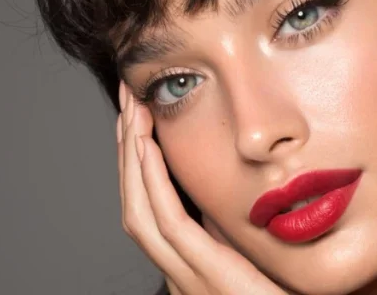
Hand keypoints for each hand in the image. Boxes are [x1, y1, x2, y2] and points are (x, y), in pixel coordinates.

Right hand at [116, 82, 286, 294]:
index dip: (137, 163)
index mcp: (188, 266)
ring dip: (132, 156)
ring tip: (132, 112)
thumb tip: (215, 198)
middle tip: (129, 99)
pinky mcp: (207, 277)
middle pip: (135, 202)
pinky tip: (147, 147)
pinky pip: (169, 225)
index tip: (141, 117)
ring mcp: (187, 278)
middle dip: (127, 150)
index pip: (148, 207)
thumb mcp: (249, 256)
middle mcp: (178, 272)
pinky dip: (152, 182)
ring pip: (140, 209)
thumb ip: (226, 233)